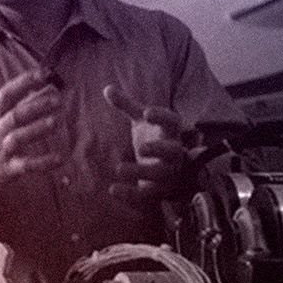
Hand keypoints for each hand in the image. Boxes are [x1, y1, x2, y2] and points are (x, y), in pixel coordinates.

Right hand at [0, 70, 64, 190]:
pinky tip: (59, 158)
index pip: (7, 94)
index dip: (24, 82)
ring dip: (37, 129)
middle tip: (57, 99)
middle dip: (36, 106)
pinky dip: (43, 162)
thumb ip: (15, 106)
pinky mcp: (7, 169)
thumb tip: (39, 90)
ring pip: (18, 137)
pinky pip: (26, 165)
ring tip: (55, 122)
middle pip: (16, 115)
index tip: (43, 74)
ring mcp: (2, 150)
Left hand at [103, 85, 186, 203]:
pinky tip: (112, 189)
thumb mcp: (140, 121)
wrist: (167, 170)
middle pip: (173, 151)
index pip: (173, 121)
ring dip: (141, 172)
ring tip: (119, 168)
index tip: (147, 113)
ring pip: (161, 174)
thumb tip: (107, 87)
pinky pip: (148, 195)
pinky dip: (131, 194)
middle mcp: (175, 152)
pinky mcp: (160, 191)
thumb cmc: (154, 138)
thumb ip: (126, 105)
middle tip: (142, 148)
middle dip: (159, 149)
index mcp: (171, 131)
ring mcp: (169, 173)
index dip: (162, 116)